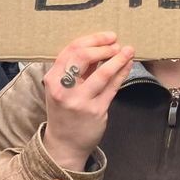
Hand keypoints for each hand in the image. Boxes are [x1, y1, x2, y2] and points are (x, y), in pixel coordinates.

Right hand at [42, 32, 134, 171]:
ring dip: (118, 58)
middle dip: (104, 47)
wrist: (64, 143)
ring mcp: (80, 100)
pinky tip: (127, 65)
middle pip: (84, 57)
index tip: (107, 37)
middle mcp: (63, 89)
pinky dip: (122, 73)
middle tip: (116, 44)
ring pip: (102, 73)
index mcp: (52, 78)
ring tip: (128, 50)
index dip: (92, 40)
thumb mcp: (61, 88)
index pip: (71, 50)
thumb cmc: (64, 111)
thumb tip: (98, 47)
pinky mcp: (96, 110)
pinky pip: (112, 87)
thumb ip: (75, 69)